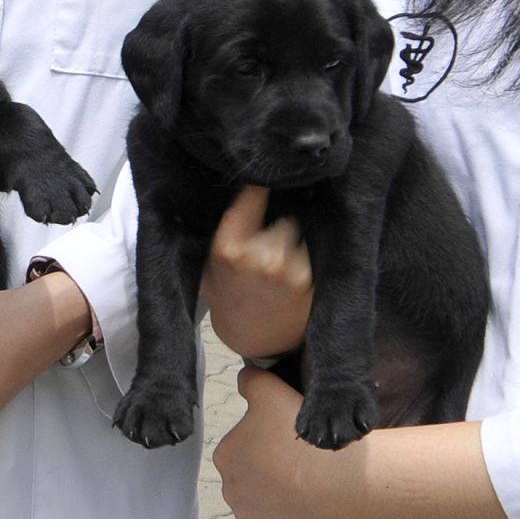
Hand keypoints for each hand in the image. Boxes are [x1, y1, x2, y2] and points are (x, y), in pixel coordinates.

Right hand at [201, 184, 312, 357]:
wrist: (253, 339)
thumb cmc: (229, 296)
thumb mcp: (210, 264)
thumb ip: (223, 232)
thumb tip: (243, 190)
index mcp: (228, 248)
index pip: (252, 197)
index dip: (261, 186)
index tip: (267, 179)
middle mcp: (259, 255)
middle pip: (282, 219)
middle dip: (276, 227)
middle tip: (266, 246)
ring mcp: (287, 268)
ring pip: (297, 235)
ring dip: (292, 244)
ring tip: (279, 266)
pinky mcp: (308, 280)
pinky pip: (309, 252)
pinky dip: (305, 259)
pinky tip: (292, 279)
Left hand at [212, 366, 339, 518]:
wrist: (335, 477)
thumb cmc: (301, 433)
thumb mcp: (270, 391)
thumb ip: (251, 381)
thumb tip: (244, 379)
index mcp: (226, 456)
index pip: (244, 450)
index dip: (269, 446)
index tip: (293, 444)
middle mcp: (229, 491)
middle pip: (252, 481)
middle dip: (273, 475)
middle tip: (304, 467)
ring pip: (264, 508)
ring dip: (282, 502)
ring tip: (312, 489)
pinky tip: (313, 513)